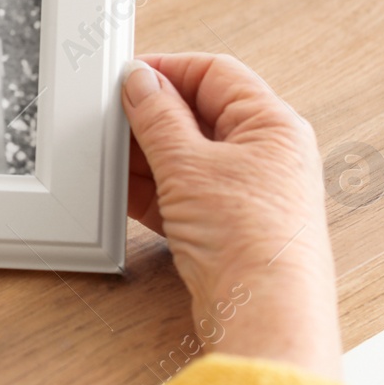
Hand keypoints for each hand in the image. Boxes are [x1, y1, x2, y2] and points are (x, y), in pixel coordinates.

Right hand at [123, 53, 340, 378]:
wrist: (264, 315)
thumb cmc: (252, 241)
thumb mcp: (189, 165)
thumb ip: (158, 117)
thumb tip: (141, 82)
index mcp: (272, 125)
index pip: (215, 73)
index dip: (168, 69)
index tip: (126, 78)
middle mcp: (266, 155)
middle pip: (198, 115)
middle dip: (151, 118)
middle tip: (112, 121)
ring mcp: (247, 193)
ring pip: (186, 157)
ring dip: (147, 157)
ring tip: (111, 159)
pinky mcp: (228, 228)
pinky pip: (183, 194)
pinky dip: (153, 191)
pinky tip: (123, 192)